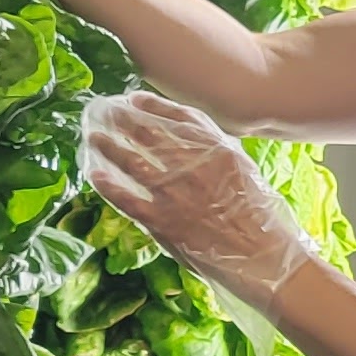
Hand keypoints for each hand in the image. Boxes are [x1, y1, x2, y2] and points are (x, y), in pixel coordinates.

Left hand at [81, 90, 315, 310]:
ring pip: (132, 161)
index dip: (151, 105)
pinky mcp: (162, 221)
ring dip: (109, 146)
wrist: (262, 256)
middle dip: (122, 119)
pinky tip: (94, 174)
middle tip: (103, 110)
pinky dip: (108, 185)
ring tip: (93, 137)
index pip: (177, 117)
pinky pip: (127, 198)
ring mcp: (174, 193)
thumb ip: (218, 152)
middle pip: (148, 133)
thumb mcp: (246, 171)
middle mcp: (191, 165)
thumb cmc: (260, 217)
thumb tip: (192, 140)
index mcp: (216, 149)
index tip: (133, 99)